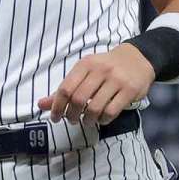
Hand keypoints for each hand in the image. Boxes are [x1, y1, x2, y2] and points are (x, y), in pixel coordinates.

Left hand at [37, 43, 154, 123]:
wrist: (138, 58)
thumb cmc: (106, 67)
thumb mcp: (85, 73)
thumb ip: (65, 89)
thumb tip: (40, 104)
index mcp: (85, 64)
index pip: (65, 88)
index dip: (57, 106)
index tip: (55, 117)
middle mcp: (100, 70)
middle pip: (78, 99)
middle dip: (72, 115)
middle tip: (72, 120)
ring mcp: (116, 80)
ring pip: (95, 108)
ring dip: (87, 120)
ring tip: (87, 121)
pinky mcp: (129, 90)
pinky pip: (111, 111)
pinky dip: (103, 120)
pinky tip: (102, 119)